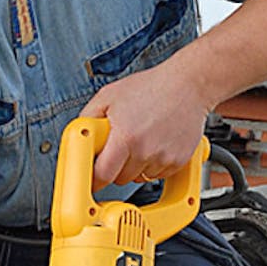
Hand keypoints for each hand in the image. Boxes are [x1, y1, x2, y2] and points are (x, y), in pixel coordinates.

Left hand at [80, 61, 210, 189]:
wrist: (188, 85)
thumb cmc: (150, 87)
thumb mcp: (108, 96)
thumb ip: (87, 118)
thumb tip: (78, 138)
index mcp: (126, 137)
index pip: (103, 175)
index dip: (94, 179)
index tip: (91, 180)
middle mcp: (146, 150)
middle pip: (120, 179)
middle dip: (116, 167)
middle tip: (119, 147)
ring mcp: (164, 158)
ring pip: (139, 178)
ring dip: (135, 166)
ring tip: (140, 140)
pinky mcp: (179, 161)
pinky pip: (158, 174)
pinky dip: (153, 164)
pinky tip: (155, 144)